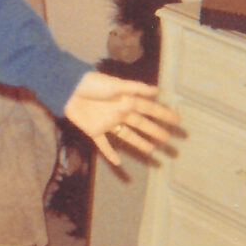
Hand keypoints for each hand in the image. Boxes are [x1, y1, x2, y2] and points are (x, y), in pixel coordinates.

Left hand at [63, 70, 179, 165]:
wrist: (68, 89)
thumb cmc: (92, 83)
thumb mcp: (115, 84)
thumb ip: (136, 88)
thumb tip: (157, 90)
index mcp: (126, 100)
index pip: (150, 109)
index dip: (163, 114)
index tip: (177, 120)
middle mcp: (119, 112)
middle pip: (141, 124)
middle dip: (155, 131)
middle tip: (169, 139)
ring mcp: (107, 122)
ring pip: (127, 135)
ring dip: (139, 143)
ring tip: (152, 151)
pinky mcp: (93, 130)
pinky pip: (103, 144)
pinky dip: (109, 153)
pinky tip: (118, 162)